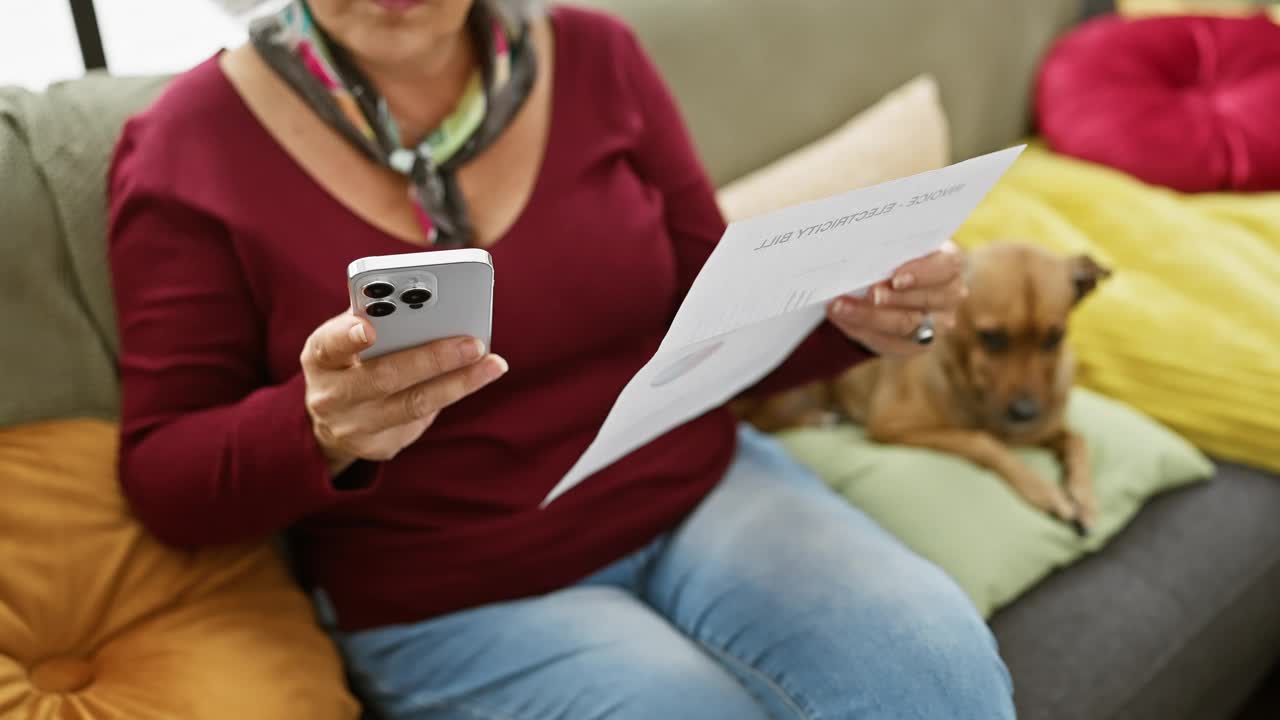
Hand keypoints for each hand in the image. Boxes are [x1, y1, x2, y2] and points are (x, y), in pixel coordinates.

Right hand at [301, 311, 507, 474]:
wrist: (335, 419)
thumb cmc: (352, 361)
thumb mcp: (349, 339)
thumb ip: (380, 320)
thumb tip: (438, 307)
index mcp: (320, 358)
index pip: (329, 345)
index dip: (347, 336)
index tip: (369, 328)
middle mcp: (331, 396)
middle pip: (384, 377)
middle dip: (432, 358)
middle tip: (472, 344)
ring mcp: (353, 427)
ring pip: (413, 404)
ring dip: (458, 383)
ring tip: (492, 364)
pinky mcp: (379, 447)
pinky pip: (422, 420)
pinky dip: (451, 395)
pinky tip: (474, 379)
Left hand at [826, 241, 966, 357]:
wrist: (891, 287)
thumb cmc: (893, 259)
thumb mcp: (894, 250)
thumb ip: (885, 252)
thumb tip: (855, 253)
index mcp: (949, 263)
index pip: (947, 267)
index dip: (922, 273)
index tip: (896, 278)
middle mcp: (950, 295)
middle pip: (926, 299)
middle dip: (893, 297)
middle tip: (866, 293)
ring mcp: (938, 323)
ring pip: (905, 324)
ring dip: (869, 316)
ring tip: (840, 306)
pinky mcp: (917, 344)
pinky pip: (891, 342)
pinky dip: (862, 329)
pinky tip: (842, 318)